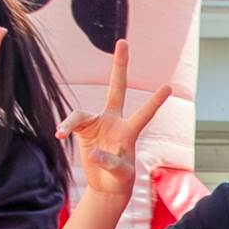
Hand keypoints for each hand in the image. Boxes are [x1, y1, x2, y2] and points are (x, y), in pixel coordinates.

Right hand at [73, 36, 176, 192]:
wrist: (106, 186)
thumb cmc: (120, 181)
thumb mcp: (121, 175)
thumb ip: (111, 163)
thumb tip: (94, 152)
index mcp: (129, 132)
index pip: (144, 114)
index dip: (154, 102)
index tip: (169, 88)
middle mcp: (114, 122)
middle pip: (116, 88)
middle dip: (119, 66)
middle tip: (123, 42)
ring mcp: (98, 124)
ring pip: (81, 113)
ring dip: (70, 123)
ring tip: (60, 133)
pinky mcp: (84, 130)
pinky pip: (71, 124)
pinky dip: (65, 128)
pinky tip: (59, 135)